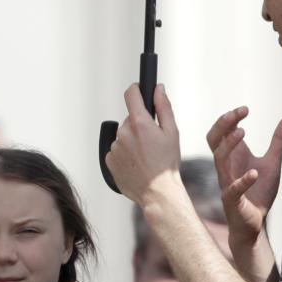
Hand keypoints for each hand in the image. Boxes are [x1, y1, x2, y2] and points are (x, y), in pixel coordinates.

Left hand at [105, 84, 181, 207]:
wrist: (158, 193)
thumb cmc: (167, 163)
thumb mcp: (172, 132)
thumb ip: (164, 107)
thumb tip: (158, 88)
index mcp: (139, 123)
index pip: (131, 94)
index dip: (136, 90)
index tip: (138, 91)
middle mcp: (123, 133)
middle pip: (129, 119)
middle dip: (139, 125)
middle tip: (152, 141)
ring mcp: (114, 147)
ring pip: (123, 136)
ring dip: (132, 141)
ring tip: (145, 156)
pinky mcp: (109, 160)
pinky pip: (116, 150)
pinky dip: (124, 154)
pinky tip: (136, 164)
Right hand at [207, 107, 281, 258]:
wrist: (254, 225)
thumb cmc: (258, 193)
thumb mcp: (272, 163)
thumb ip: (278, 142)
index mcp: (232, 157)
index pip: (221, 132)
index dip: (229, 119)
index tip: (245, 109)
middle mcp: (226, 167)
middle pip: (213, 140)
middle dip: (222, 125)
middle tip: (237, 113)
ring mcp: (227, 183)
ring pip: (219, 161)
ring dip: (229, 145)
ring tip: (242, 132)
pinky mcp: (233, 201)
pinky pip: (232, 189)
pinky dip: (242, 180)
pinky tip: (254, 172)